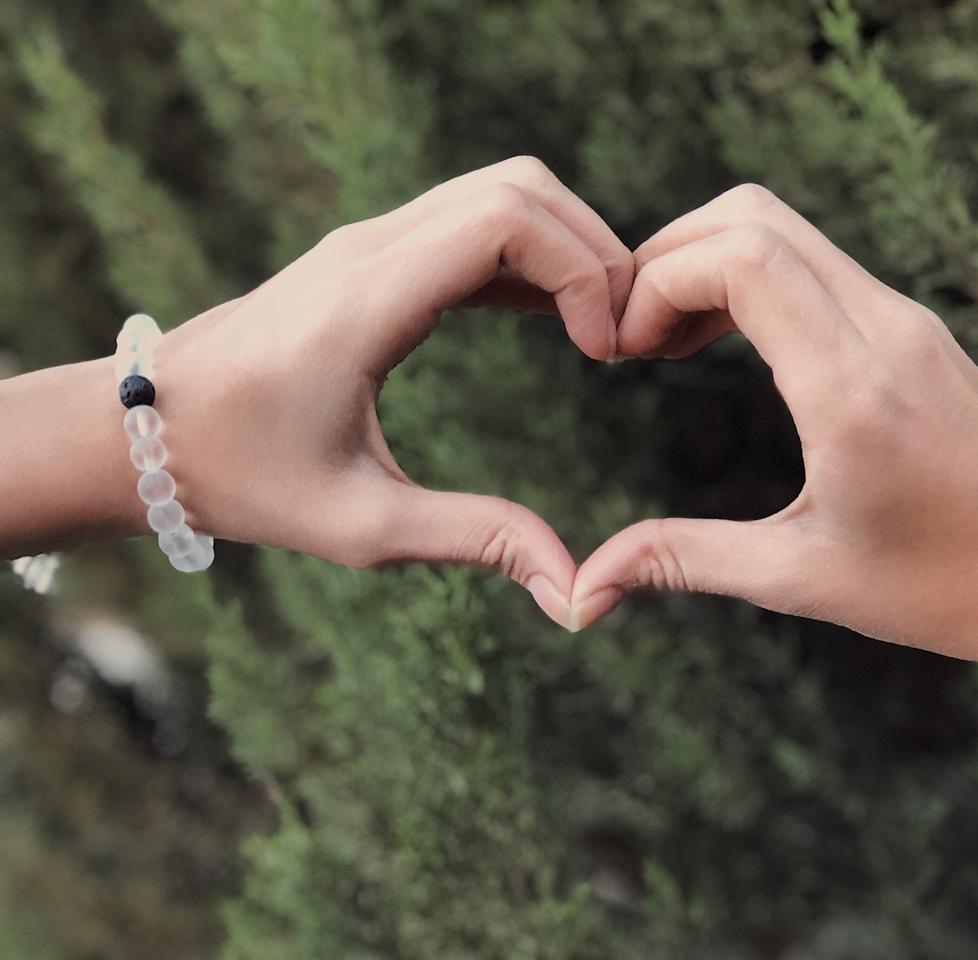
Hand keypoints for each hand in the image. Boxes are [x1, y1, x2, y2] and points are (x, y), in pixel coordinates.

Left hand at [156, 158, 632, 620]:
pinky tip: (558, 322)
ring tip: (599, 333)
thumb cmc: (242, 479)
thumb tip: (572, 591)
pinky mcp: (372, 258)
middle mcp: (370, 248)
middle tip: (619, 341)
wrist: (145, 432)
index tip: (606, 354)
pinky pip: (472, 224)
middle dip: (594, 250)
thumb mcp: (362, 527)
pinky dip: (531, 257)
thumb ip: (476, 542)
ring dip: (566, 247)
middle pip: (520, 187)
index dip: (583, 269)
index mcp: (367, 300)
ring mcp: (369, 243)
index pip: (505, 219)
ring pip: (501, 192)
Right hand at [570, 185, 977, 683]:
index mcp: (852, 388)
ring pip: (790, 230)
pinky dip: (758, 280)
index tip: (625, 348)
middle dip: (669, 254)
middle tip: (632, 334)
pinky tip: (730, 347)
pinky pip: (823, 267)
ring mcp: (910, 321)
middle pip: (755, 215)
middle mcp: (887, 330)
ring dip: (712, 262)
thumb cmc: (949, 589)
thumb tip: (585, 589)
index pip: (742, 254)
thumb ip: (685, 562)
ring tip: (669, 342)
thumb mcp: (803, 578)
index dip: (658, 278)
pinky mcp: (920, 330)